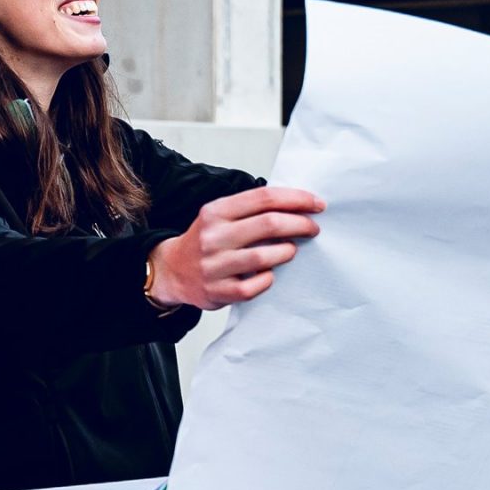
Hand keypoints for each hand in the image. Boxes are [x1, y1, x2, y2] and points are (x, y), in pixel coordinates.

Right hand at [146, 184, 324, 309]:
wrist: (172, 271)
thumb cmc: (206, 241)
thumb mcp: (220, 216)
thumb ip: (251, 210)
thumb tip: (296, 206)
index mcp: (216, 212)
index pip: (263, 198)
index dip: (296, 199)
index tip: (316, 204)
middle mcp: (213, 236)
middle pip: (269, 224)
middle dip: (300, 224)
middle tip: (313, 228)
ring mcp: (215, 265)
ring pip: (265, 256)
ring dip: (287, 251)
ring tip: (291, 250)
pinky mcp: (218, 291)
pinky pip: (256, 285)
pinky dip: (269, 278)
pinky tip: (269, 274)